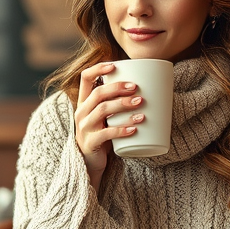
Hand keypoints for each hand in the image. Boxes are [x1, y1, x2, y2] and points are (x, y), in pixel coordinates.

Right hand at [75, 61, 145, 189]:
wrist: (90, 163)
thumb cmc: (103, 136)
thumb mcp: (105, 118)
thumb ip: (115, 104)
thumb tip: (148, 90)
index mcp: (84, 102)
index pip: (85, 78)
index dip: (98, 68)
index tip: (115, 65)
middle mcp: (81, 112)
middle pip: (98, 93)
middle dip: (118, 88)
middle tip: (136, 87)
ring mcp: (84, 128)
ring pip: (102, 111)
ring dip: (123, 105)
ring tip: (141, 104)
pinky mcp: (90, 143)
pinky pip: (106, 134)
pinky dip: (122, 130)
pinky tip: (135, 128)